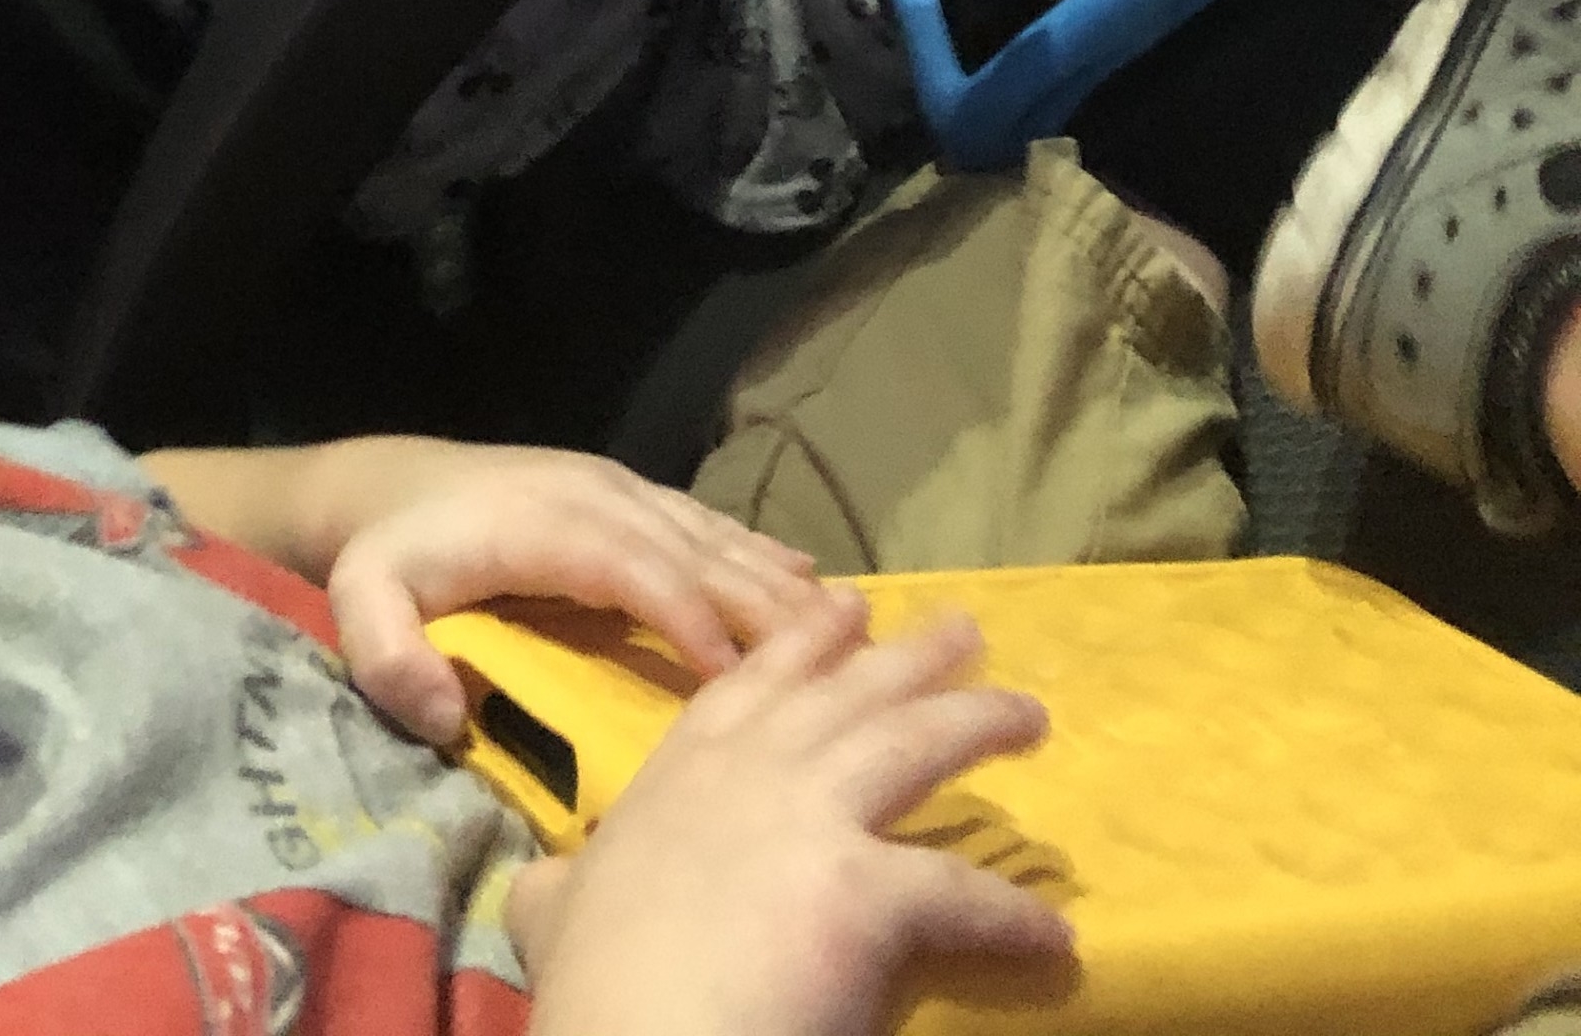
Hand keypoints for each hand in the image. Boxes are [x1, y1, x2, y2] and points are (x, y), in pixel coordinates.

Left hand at [321, 441, 820, 741]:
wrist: (386, 485)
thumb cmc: (385, 553)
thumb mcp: (362, 599)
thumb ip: (387, 654)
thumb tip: (442, 716)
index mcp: (550, 525)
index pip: (639, 569)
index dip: (692, 617)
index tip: (743, 681)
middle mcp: (599, 496)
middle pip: (697, 550)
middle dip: (768, 604)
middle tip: (847, 662)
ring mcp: (618, 490)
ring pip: (715, 535)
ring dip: (781, 581)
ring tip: (854, 629)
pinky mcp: (627, 497)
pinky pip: (706, 524)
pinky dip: (762, 552)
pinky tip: (814, 581)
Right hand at [513, 591, 1071, 1035]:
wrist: (635, 1034)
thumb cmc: (596, 982)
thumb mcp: (555, 909)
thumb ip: (565, 882)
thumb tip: (545, 886)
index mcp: (684, 768)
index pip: (757, 681)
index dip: (808, 640)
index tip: (851, 605)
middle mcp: (754, 768)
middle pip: (851, 690)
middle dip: (914, 656)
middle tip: (967, 628)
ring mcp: (813, 817)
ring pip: (915, 746)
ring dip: (980, 724)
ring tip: (1032, 714)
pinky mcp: (866, 889)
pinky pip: (959, 892)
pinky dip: (1010, 911)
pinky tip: (1053, 927)